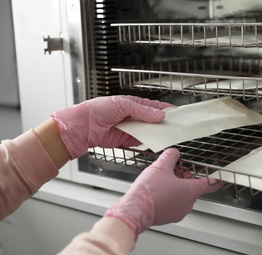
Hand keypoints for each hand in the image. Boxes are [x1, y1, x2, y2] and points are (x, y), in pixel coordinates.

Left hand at [51, 95, 173, 158]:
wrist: (83, 126)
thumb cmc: (98, 109)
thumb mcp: (123, 105)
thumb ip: (142, 111)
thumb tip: (159, 115)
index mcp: (133, 104)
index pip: (154, 106)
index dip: (166, 109)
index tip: (178, 112)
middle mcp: (133, 116)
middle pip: (154, 120)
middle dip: (164, 123)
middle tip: (176, 126)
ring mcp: (131, 129)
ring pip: (149, 131)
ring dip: (157, 133)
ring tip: (168, 134)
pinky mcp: (126, 141)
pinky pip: (141, 141)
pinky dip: (147, 142)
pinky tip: (154, 142)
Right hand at [104, 148, 221, 237]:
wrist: (136, 209)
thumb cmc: (149, 191)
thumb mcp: (161, 166)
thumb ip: (170, 156)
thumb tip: (173, 152)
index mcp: (190, 191)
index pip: (208, 184)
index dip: (213, 180)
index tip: (219, 179)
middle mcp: (187, 204)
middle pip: (192, 188)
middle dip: (185, 179)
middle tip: (176, 171)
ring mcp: (178, 212)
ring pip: (183, 197)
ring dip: (177, 188)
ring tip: (164, 180)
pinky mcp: (169, 218)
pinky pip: (174, 205)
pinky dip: (170, 197)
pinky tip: (159, 191)